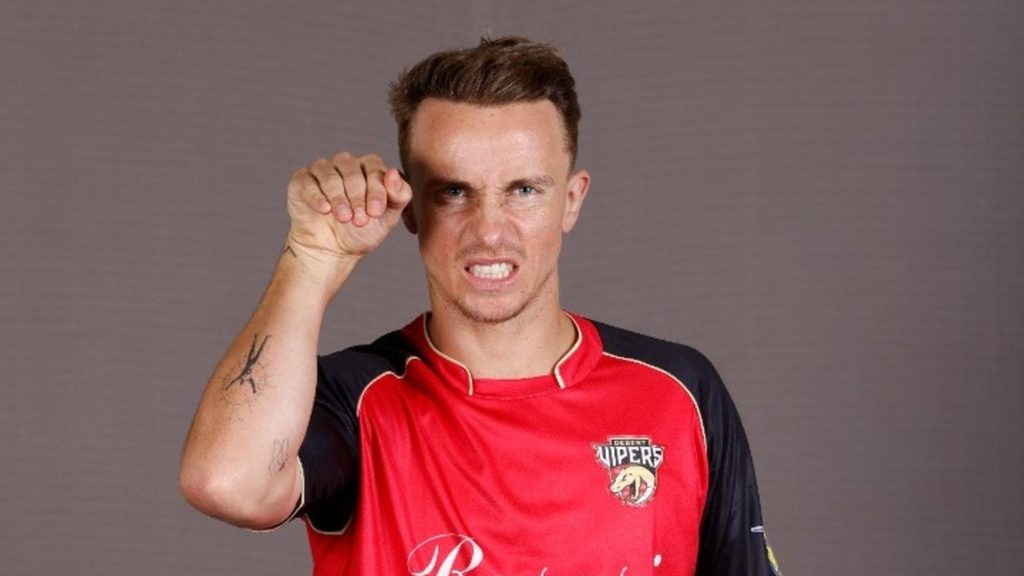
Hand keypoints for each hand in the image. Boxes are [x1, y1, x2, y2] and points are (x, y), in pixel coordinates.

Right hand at [286, 152, 412, 259]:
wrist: (333, 249)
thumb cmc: (363, 230)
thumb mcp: (388, 217)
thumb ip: (400, 195)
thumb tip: (393, 172)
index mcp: (369, 167)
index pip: (374, 168)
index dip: (376, 190)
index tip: (375, 213)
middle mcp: (345, 164)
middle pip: (352, 171)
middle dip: (357, 197)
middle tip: (359, 220)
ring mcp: (322, 170)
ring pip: (330, 175)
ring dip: (339, 198)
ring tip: (344, 218)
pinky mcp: (302, 181)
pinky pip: (308, 182)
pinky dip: (317, 196)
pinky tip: (325, 210)